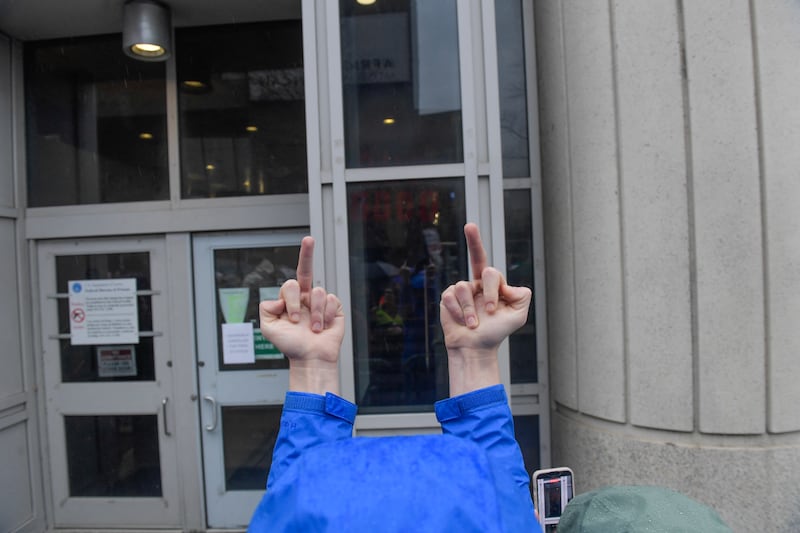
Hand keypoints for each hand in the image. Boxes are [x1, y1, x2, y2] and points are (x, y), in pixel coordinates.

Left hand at [259, 237, 343, 393]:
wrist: (310, 358)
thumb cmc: (290, 345)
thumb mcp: (269, 329)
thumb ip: (265, 310)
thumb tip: (278, 298)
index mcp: (290, 300)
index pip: (290, 285)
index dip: (291, 300)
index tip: (292, 318)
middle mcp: (305, 297)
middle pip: (306, 269)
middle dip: (307, 252)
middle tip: (309, 239)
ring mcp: (320, 302)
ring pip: (319, 292)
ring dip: (315, 314)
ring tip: (315, 329)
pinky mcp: (335, 308)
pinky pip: (331, 300)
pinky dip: (326, 316)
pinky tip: (324, 327)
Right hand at [440, 223, 531, 394]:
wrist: (475, 348)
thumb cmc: (496, 332)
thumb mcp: (518, 316)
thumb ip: (522, 296)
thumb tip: (508, 284)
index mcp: (494, 285)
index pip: (492, 273)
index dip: (492, 290)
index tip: (492, 310)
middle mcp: (477, 283)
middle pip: (478, 257)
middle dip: (475, 246)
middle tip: (474, 240)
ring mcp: (462, 289)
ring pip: (462, 287)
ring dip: (468, 310)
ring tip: (472, 325)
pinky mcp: (447, 298)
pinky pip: (449, 296)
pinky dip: (457, 312)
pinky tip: (461, 322)